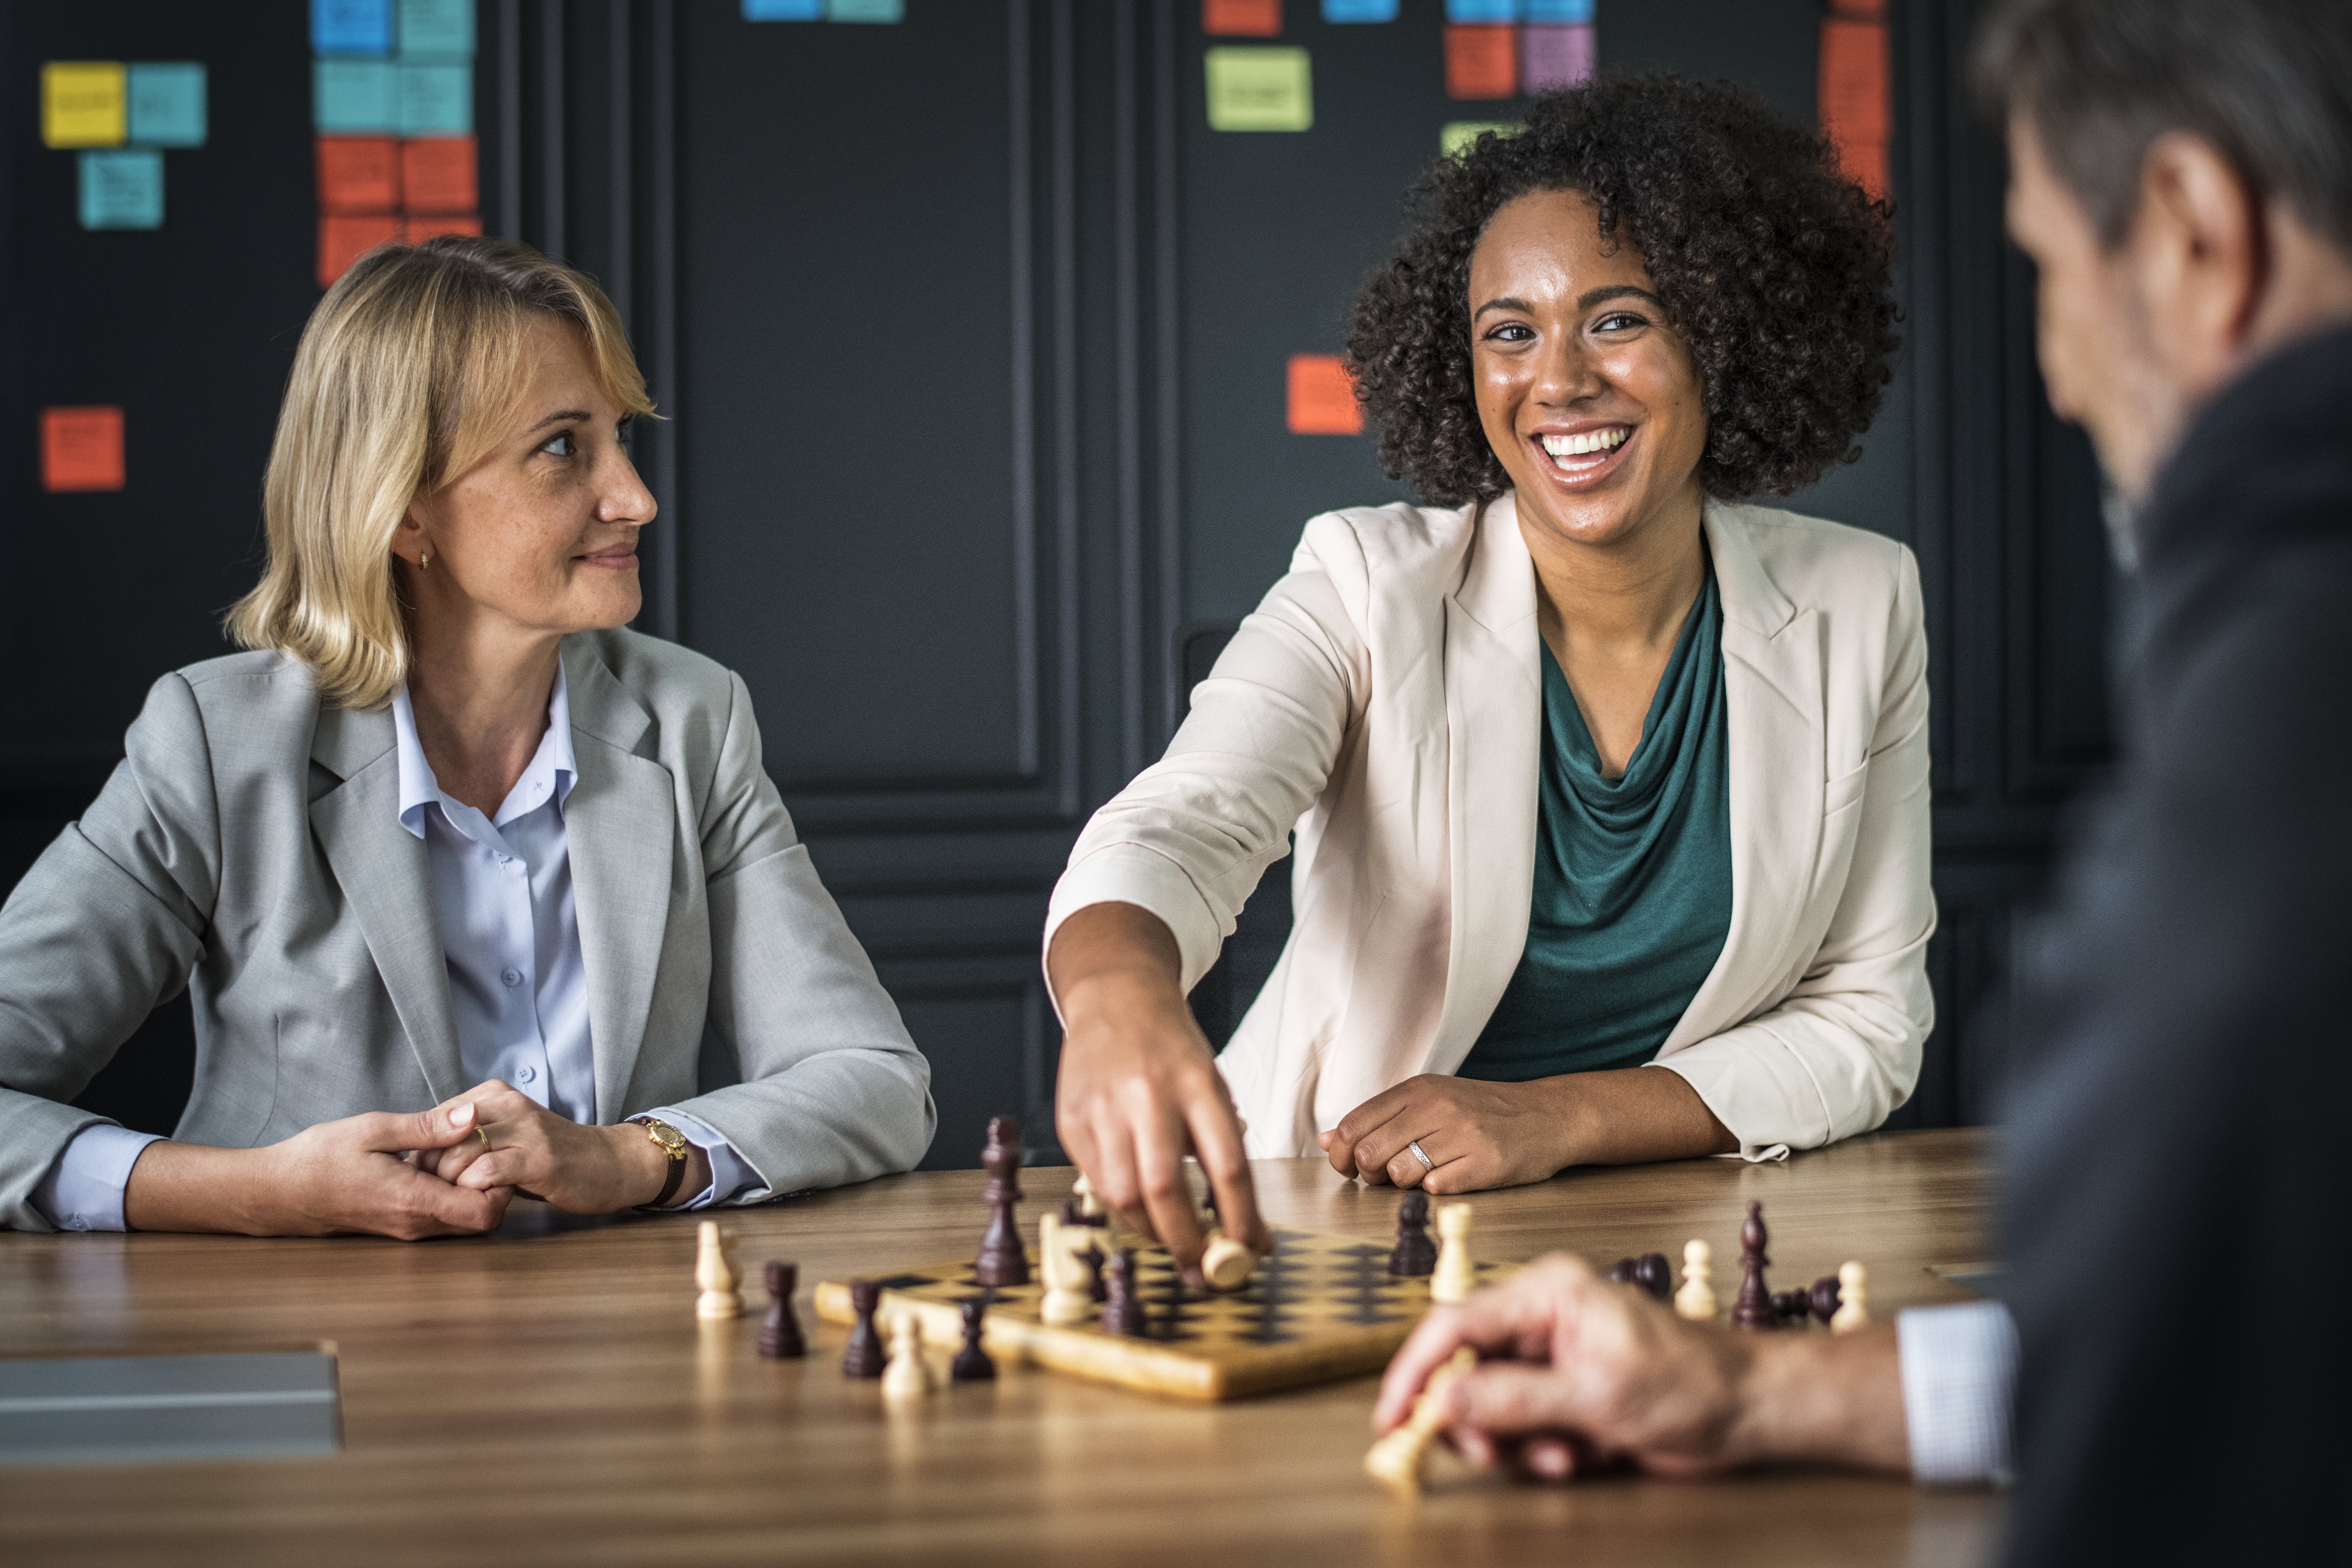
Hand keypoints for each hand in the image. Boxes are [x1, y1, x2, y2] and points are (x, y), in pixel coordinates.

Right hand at [122, 1101, 513, 1239]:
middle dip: (493, 1185)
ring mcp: (407, 1228)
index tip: (493, 1152)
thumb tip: (473, 1116)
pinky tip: (432, 1162)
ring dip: (469, 1188)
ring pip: (462, 1218)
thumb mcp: (373, 1130)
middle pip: (482, 1219)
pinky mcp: (398, 1224)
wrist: (276, 1192)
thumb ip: (427, 1127)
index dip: (503, 1184)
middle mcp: (416, 1224)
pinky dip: (449, 1193)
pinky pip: (440, 1216)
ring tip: (454, 1151)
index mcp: (415, 1202)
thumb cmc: (318, 1159)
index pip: (487, 1212)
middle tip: (479, 1147)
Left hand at [416, 1081, 706, 1213]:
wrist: (611, 1163)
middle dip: (433, 1173)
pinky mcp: (538, 1157)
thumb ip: (468, 1136)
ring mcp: (524, 1129)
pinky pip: (486, 1171)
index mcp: (493, 1094)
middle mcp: (506, 1103)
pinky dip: (475, 1190)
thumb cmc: (552, 1156)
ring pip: (458, 1153)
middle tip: (442, 1194)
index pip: (433, 1120)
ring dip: (452, 1185)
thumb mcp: (506, 1134)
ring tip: (462, 1199)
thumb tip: (419, 1155)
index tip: (431, 1179)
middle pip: (439, 1138)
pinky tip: (483, 1199)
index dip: (424, 1155)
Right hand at [1048, 903, 1270, 1274]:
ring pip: (1124, 1196)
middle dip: (1187, 1242)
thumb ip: (1220, 1147)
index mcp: (1198, 1084)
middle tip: (1204, 1268)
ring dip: (1151, 1232)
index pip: (1227, 1167)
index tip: (1253, 1251)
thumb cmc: (1172, 1050)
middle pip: (1165, 1189)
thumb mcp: (1211, 1086)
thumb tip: (1238, 1227)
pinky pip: (1097, 1182)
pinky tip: (1138, 1208)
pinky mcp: (1072, 1119)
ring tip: (1171, 1239)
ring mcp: (1104, 1107)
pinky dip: (1121, 1207)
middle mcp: (1148, 1095)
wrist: (1116, 997)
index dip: (1241, 1220)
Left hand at [1319, 1074, 1575, 1193]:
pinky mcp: (1486, 1165)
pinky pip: (1436, 1189)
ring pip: (1400, 1173)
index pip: (1353, 1124)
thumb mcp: (1429, 1101)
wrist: (1546, 1116)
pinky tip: (1450, 1177)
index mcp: (1418, 1090)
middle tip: (1387, 1174)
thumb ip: (1379, 1119)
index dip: (1341, 1153)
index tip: (1349, 1165)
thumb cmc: (1480, 1112)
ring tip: (1422, 1174)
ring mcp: (1463, 1136)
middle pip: (1370, 1152)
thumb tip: (1326, 1141)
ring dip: (1402, 1184)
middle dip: (1369, 1173)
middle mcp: (1438, 1108)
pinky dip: (1435, 1190)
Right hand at [1373, 1254, 1907, 1478]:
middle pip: (1464, 1369)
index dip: (1414, 1372)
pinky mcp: (1564, 1391)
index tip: (1392, 1419)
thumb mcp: (1597, 1395)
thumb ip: (1515, 1398)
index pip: (1454, 1324)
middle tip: (1493, 1456)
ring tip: (1566, 1456)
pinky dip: (1544, 1450)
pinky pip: (1523, 1425)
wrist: (1749, 1409)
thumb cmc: (1693, 1381)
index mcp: (1546, 1293)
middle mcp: (1541, 1318)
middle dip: (1475, 1421)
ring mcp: (1552, 1356)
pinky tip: (1584, 1454)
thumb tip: (1445, 1401)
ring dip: (1520, 1443)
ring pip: (1490, 1405)